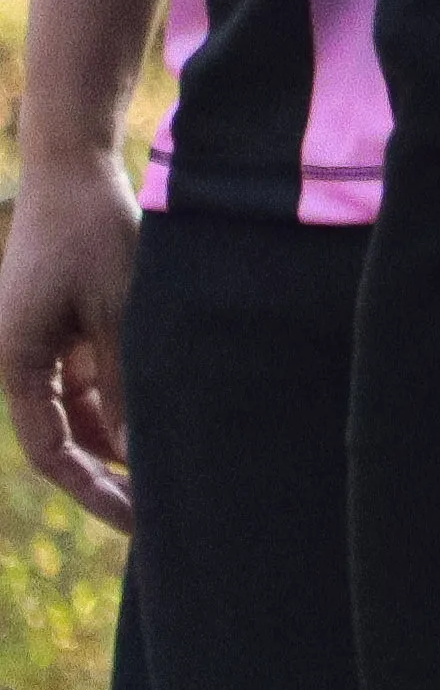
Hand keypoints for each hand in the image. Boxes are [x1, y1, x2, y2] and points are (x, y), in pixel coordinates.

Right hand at [0, 167, 137, 527]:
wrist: (74, 168)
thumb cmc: (93, 233)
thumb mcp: (117, 310)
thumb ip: (127, 380)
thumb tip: (141, 450)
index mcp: (16, 364)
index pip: (51, 452)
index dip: (92, 492)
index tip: (137, 521)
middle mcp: (21, 360)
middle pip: (65, 439)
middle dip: (109, 476)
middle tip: (161, 511)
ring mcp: (44, 343)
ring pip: (83, 412)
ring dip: (120, 439)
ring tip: (173, 470)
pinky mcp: (67, 324)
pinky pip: (93, 380)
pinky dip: (124, 401)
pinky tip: (163, 420)